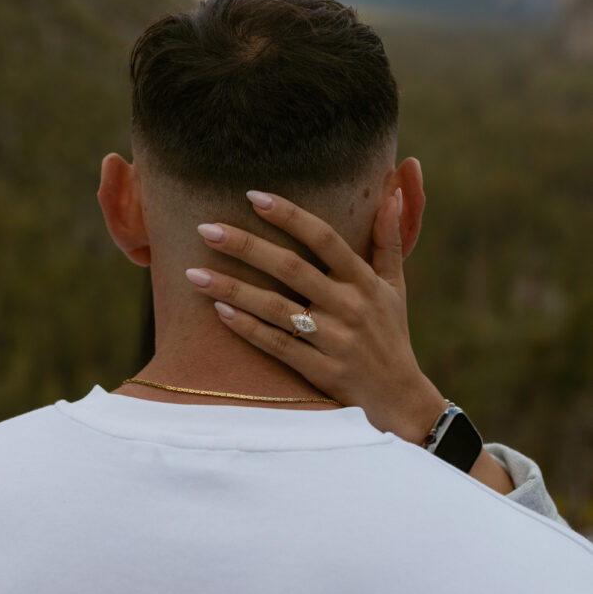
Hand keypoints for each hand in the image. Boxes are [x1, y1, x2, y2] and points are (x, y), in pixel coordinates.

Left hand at [188, 191, 445, 443]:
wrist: (400, 399)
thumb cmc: (390, 332)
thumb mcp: (394, 285)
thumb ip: (389, 239)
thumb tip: (391, 194)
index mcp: (364, 280)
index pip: (323, 238)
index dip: (289, 215)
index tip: (253, 196)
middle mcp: (349, 307)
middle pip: (290, 268)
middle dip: (245, 245)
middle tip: (205, 228)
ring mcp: (334, 341)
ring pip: (275, 309)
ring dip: (232, 288)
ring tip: (193, 272)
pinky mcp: (320, 371)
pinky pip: (276, 346)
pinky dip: (246, 328)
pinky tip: (218, 311)